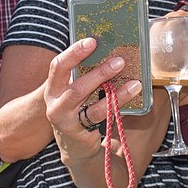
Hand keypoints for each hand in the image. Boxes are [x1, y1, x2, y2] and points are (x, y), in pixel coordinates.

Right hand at [44, 38, 141, 165]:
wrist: (75, 147)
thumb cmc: (78, 111)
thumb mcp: (76, 92)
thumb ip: (85, 74)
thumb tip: (109, 49)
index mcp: (54, 87)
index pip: (58, 66)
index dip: (74, 52)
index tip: (92, 41)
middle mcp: (55, 102)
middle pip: (75, 84)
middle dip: (98, 71)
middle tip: (119, 60)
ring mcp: (65, 118)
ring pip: (87, 100)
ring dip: (110, 86)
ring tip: (133, 80)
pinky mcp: (78, 131)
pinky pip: (99, 114)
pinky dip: (116, 102)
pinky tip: (131, 92)